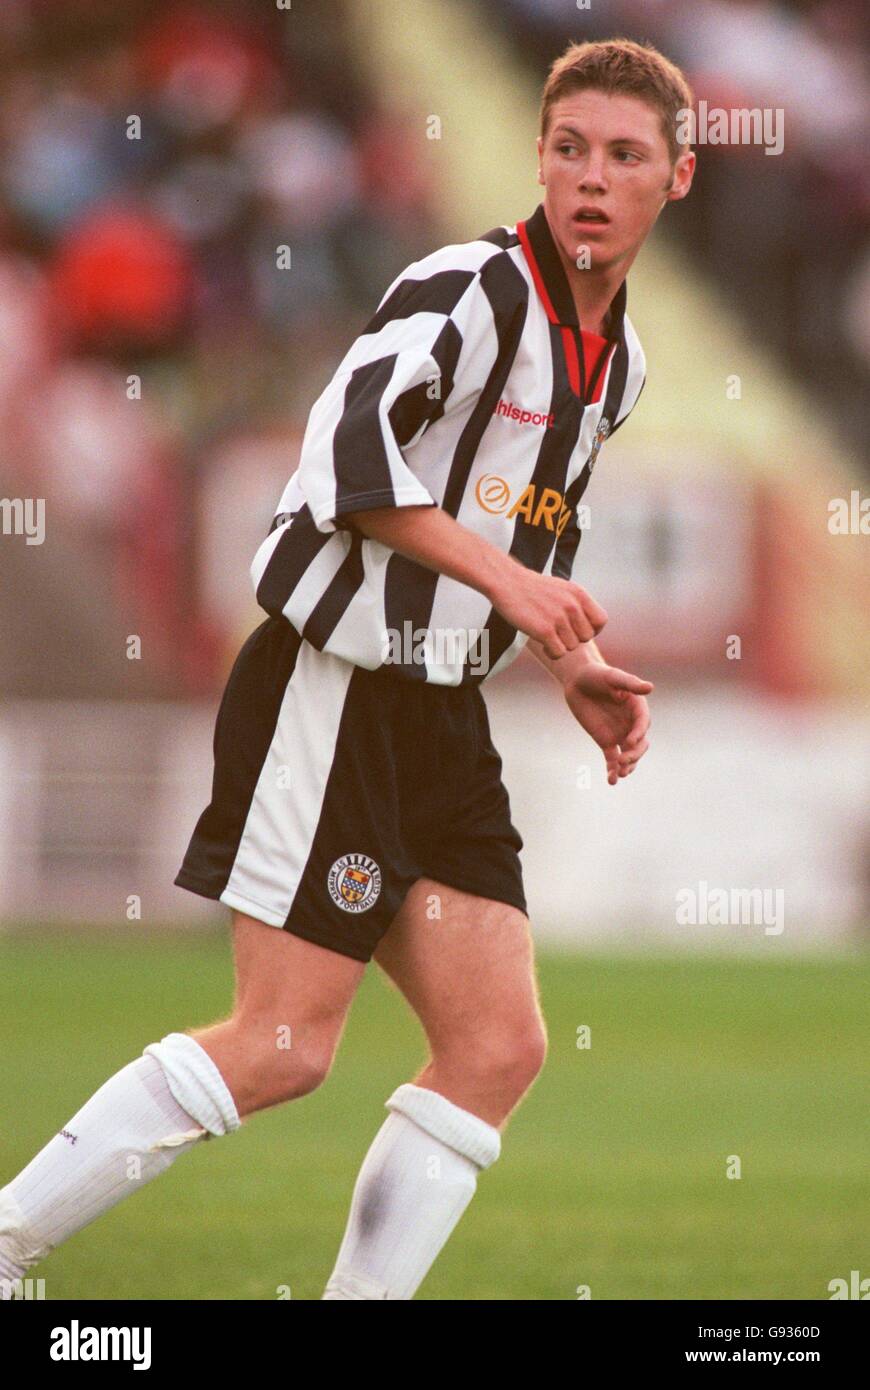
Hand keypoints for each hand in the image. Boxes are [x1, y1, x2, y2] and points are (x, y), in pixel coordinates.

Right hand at [489, 564, 606, 657]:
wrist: (507, 582)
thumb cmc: (533, 588)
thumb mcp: (562, 589)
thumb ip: (578, 604)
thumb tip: (590, 625)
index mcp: (579, 594)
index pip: (601, 621)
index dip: (593, 629)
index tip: (578, 630)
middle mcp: (572, 606)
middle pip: (586, 637)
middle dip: (574, 639)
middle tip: (558, 634)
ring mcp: (558, 618)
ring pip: (572, 647)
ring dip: (560, 646)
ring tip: (548, 637)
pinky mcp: (544, 630)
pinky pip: (559, 653)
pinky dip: (551, 653)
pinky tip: (543, 645)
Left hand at [564, 663, 652, 785]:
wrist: (577, 681)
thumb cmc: (597, 674)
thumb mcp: (612, 677)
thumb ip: (630, 683)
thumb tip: (650, 687)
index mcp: (637, 707)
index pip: (643, 723)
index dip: (638, 733)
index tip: (629, 741)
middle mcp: (632, 723)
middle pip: (640, 744)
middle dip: (634, 754)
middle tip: (623, 761)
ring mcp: (620, 734)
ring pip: (629, 755)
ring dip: (627, 766)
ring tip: (619, 774)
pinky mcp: (606, 742)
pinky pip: (612, 759)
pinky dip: (612, 770)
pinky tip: (611, 781)